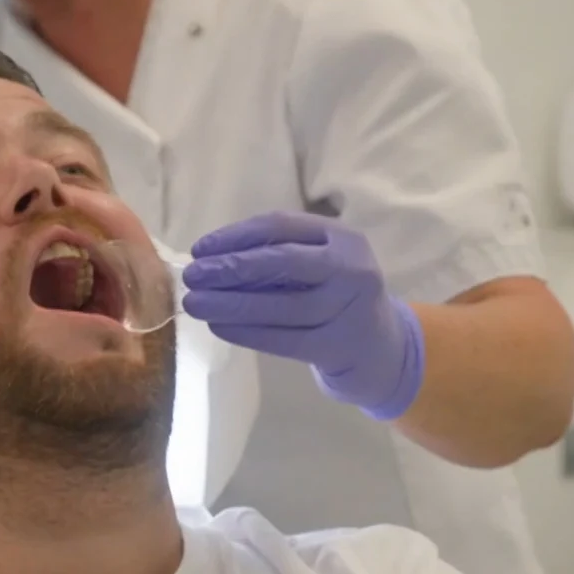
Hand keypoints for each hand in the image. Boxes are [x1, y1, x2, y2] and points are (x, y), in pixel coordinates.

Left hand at [181, 212, 424, 420]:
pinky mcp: (336, 347)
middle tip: (193, 276)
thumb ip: (278, 253)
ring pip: (281, 306)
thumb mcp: (320, 261)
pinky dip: (247, 333)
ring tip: (196, 304)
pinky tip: (219, 327)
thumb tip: (212, 256)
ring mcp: (347, 310)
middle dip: (231, 268)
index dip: (236, 236)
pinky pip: (284, 340)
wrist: (380, 345)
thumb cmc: (334, 293)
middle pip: (283, 263)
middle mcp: (351, 268)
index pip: (281, 227)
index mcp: (343, 237)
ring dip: (232, 304)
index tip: (200, 249)